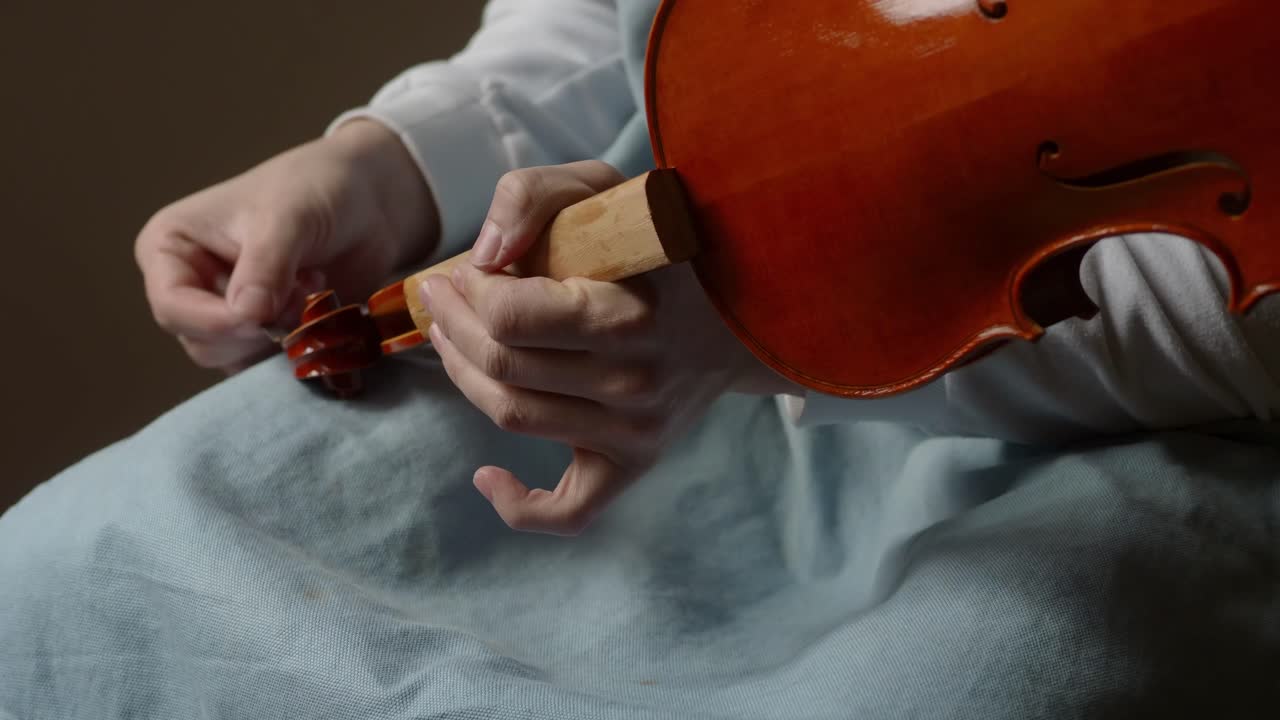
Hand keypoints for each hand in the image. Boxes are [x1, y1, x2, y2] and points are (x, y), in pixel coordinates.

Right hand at [134, 119, 436, 372]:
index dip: (214, 321)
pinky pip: (270, 366)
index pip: (171, 306)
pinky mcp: (263, 334)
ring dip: (283, 336)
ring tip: (312, 288)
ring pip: (237, 359)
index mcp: (169, 248)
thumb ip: (266, 267)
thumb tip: (248, 317)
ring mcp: (226, 313)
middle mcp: (190, 286)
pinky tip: (320, 306)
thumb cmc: (315, 189)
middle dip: (256, 329)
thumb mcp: (287, 218)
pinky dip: (299, 346)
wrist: (366, 200)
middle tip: (301, 288)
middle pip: (202, 342)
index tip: (263, 315)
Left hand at [422, 161, 798, 534]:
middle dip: (452, 325)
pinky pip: (571, 511)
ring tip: (451, 337)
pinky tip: (486, 476)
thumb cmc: (657, 242)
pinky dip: (518, 505)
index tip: (465, 268)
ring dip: (463, 375)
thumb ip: (532, 196)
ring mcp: (637, 430)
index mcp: (627, 314)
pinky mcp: (637, 461)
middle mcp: (634, 382)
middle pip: (501, 367)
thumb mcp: (603, 189)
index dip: (468, 290)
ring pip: (512, 417)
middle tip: (442, 295)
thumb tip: (482, 257)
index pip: (510, 317)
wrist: (740, 304)